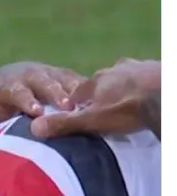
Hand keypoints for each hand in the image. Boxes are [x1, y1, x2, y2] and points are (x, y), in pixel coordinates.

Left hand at [0, 62, 85, 137]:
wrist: (14, 79)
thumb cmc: (0, 103)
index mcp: (10, 83)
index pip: (18, 90)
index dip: (26, 100)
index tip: (35, 111)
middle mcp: (31, 75)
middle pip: (43, 81)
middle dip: (53, 93)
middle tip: (65, 107)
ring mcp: (51, 73)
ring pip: (63, 80)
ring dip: (74, 92)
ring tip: (85, 106)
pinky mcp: (67, 76)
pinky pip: (79, 82)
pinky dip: (89, 91)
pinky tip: (100, 103)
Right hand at [29, 58, 160, 137]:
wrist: (162, 94)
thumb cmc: (126, 108)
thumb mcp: (92, 120)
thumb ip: (64, 123)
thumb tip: (34, 128)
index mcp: (94, 82)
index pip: (76, 91)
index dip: (73, 102)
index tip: (74, 113)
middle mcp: (111, 69)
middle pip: (100, 82)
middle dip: (99, 92)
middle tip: (104, 107)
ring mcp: (134, 66)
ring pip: (122, 75)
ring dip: (120, 85)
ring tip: (126, 100)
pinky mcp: (154, 68)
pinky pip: (143, 75)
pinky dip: (141, 83)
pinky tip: (145, 93)